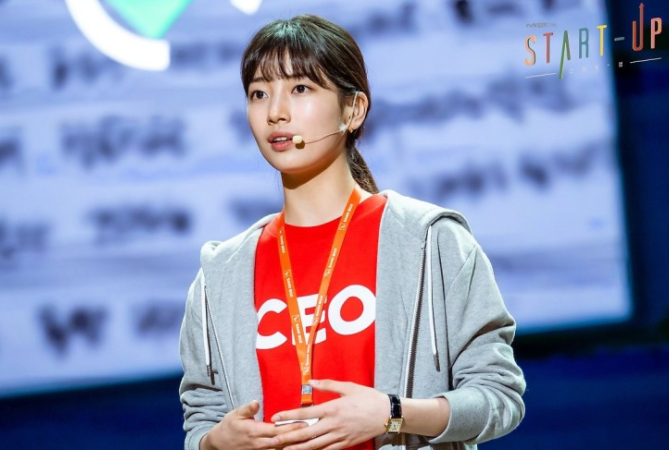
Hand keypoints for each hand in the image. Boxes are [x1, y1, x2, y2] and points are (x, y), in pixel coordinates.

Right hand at [202, 400, 307, 449]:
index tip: (304, 423)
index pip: (277, 430)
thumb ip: (248, 408)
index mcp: (254, 431)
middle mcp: (259, 443)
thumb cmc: (229, 426)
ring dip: (294, 445)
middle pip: (282, 441)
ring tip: (310, 440)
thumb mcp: (235, 414)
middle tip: (313, 431)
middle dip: (298, 437)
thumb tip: (256, 402)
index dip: (291, 427)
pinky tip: (297, 447)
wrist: (219, 444)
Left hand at [269, 380, 388, 449]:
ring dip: (298, 447)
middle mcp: (333, 424)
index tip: (275, 417)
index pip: (305, 413)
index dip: (288, 415)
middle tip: (273, 438)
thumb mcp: (348, 387)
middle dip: (288, 436)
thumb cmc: (368, 398)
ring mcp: (339, 435)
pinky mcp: (346, 443)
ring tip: (284, 449)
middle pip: (306, 432)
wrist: (387, 414)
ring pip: (314, 444)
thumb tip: (311, 381)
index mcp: (332, 408)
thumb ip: (327, 384)